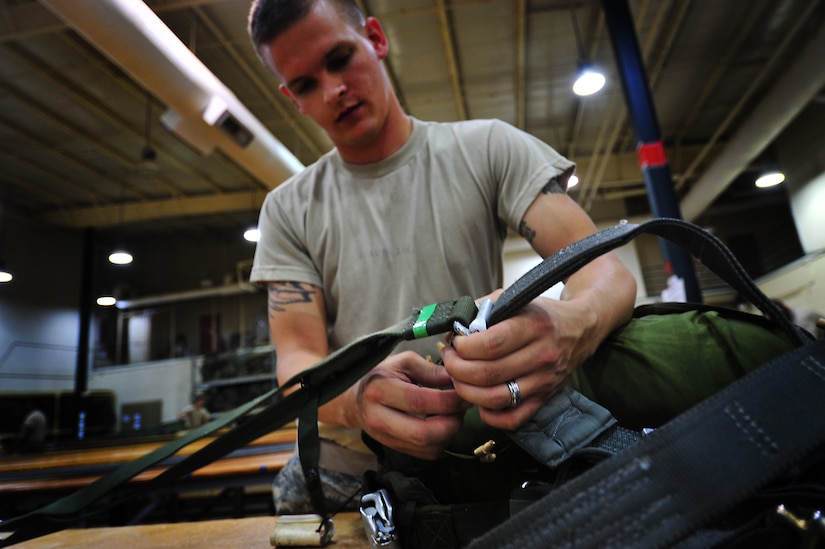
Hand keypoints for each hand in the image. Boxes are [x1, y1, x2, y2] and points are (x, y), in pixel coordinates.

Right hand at [351, 351, 467, 459]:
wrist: (355, 400)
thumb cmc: (382, 376)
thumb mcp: (403, 362)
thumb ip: (430, 370)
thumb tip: (455, 379)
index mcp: (380, 391)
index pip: (419, 402)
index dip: (448, 400)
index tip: (463, 393)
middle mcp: (379, 419)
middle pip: (424, 434)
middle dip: (452, 423)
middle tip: (462, 408)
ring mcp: (386, 438)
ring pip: (428, 447)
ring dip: (449, 433)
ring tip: (453, 415)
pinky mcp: (395, 449)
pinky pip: (426, 454)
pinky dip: (442, 442)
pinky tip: (442, 425)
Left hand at [441, 294, 597, 430]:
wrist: (579, 329)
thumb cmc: (540, 314)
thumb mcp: (514, 299)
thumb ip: (482, 310)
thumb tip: (454, 329)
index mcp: (533, 326)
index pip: (490, 344)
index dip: (463, 347)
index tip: (455, 343)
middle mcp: (541, 355)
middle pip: (488, 373)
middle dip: (457, 369)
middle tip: (450, 361)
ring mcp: (544, 381)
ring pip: (496, 398)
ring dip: (467, 392)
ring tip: (459, 379)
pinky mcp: (544, 399)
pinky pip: (514, 418)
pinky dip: (491, 416)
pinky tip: (480, 401)